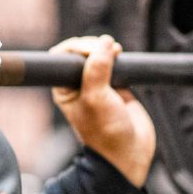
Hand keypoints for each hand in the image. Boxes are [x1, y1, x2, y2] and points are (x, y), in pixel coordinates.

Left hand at [49, 35, 155, 187]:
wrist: (129, 152)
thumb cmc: (105, 131)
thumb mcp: (95, 97)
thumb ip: (97, 69)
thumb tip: (104, 42)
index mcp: (65, 89)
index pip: (63, 57)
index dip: (76, 48)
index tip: (91, 50)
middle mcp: (79, 85)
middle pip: (82, 53)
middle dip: (93, 46)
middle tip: (108, 50)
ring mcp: (99, 85)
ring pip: (99, 56)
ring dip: (107, 50)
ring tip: (117, 52)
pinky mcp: (117, 86)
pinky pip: (116, 64)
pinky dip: (119, 57)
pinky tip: (122, 56)